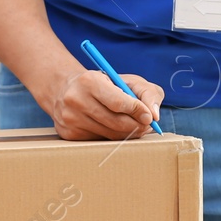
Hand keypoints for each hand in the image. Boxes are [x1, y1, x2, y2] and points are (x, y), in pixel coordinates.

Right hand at [42, 68, 162, 140]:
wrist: (66, 89)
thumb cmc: (103, 84)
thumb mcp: (127, 79)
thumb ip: (148, 92)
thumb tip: (154, 115)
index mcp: (89, 81)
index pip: (118, 102)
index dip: (137, 111)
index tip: (149, 117)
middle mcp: (76, 100)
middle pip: (115, 122)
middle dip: (136, 125)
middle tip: (147, 125)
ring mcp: (70, 118)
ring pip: (109, 134)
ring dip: (127, 133)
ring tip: (135, 126)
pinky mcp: (69, 133)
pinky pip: (100, 141)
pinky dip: (112, 137)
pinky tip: (116, 128)